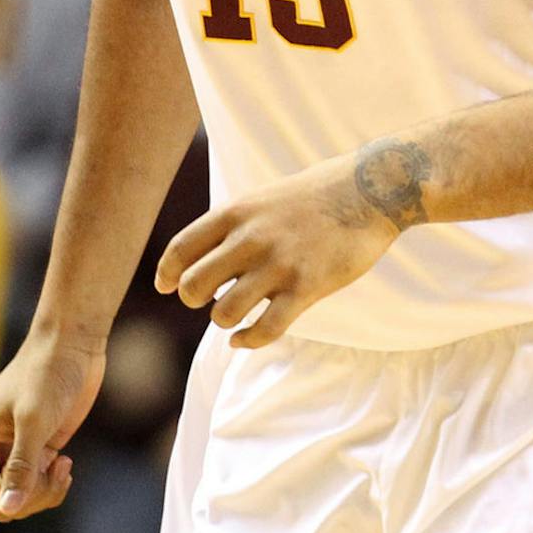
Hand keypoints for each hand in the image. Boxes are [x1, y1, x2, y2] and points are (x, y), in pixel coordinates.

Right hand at [0, 328, 102, 521]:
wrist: (72, 345)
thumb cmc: (47, 373)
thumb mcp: (34, 422)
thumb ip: (21, 468)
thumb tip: (9, 508)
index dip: (8, 496)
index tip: (38, 474)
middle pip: (1, 502)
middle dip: (30, 497)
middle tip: (55, 471)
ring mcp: (11, 450)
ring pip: (20, 498)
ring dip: (44, 492)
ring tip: (63, 466)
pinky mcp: (35, 449)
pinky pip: (37, 487)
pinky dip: (52, 485)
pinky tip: (65, 462)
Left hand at [153, 152, 403, 348]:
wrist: (368, 191)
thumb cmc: (311, 198)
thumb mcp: (260, 200)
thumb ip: (231, 227)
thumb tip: (202, 258)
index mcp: (235, 213)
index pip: (182, 249)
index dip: (167, 273)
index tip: (165, 286)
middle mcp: (250, 239)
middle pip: (194, 285)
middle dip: (193, 299)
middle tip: (206, 300)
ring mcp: (279, 264)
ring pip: (225, 312)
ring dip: (223, 320)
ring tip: (232, 315)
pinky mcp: (307, 287)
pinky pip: (266, 328)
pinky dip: (247, 340)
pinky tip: (242, 339)